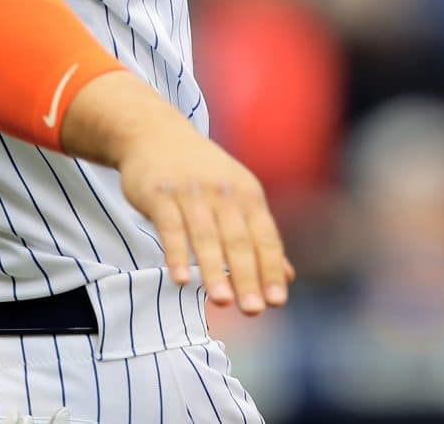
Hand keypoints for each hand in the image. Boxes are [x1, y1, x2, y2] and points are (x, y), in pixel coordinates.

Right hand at [66, 72, 292, 315]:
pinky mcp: (160, 194)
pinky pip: (170, 227)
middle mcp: (224, 192)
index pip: (265, 237)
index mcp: (247, 194)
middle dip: (248, 276)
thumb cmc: (202, 172)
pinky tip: (180, 279)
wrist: (155, 133)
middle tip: (253, 311)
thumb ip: (259, 237)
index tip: (277, 302)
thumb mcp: (237, 197)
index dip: (271, 269)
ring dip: (214, 269)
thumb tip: (288, 277)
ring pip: (206, 236)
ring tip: (222, 301)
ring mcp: (191, 192)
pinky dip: (176, 253)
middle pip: (238, 240)